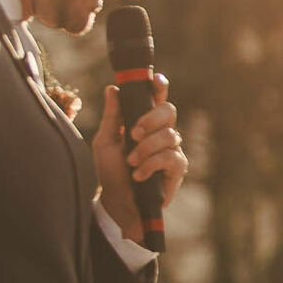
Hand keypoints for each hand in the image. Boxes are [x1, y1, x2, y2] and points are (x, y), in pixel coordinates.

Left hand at [93, 75, 187, 241]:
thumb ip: (111, 116)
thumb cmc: (111, 172)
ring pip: (168, 135)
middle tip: (132, 133)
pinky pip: (170, 157)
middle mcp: (162, 132)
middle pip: (169, 111)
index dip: (159, 87)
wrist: (118, 202)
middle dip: (150, 119)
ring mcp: (172, 149)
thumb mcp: (105, 141)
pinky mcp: (178, 167)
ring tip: (131, 162)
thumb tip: (113, 89)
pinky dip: (152, 164)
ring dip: (146, 148)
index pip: (157, 99)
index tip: (155, 80)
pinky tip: (139, 174)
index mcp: (145, 122)